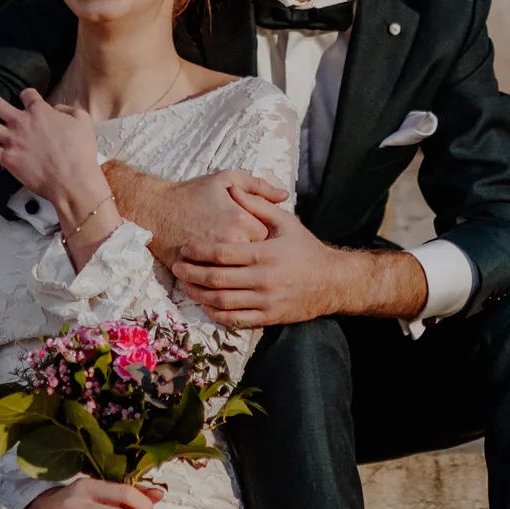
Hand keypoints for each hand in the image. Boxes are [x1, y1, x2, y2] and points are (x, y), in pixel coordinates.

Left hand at [0, 77, 106, 228]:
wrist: (72, 178)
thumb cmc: (80, 152)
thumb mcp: (82, 122)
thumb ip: (68, 110)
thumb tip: (58, 109)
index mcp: (40, 111)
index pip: (28, 95)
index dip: (28, 95)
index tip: (27, 97)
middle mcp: (21, 122)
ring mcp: (12, 140)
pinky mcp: (7, 159)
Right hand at [106, 165, 286, 269]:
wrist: (155, 210)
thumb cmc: (192, 192)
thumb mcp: (226, 178)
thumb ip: (258, 186)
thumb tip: (284, 195)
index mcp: (242, 221)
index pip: (269, 240)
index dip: (266, 240)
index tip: (260, 238)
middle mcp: (231, 243)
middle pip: (258, 262)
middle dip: (256, 261)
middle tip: (252, 256)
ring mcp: (214, 262)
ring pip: (241, 277)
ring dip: (242, 276)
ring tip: (240, 269)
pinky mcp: (199, 274)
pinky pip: (221, 285)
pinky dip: (226, 285)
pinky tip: (225, 278)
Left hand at [175, 195, 425, 328]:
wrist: (333, 282)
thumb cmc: (306, 248)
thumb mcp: (286, 221)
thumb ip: (257, 205)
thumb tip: (232, 189)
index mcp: (266, 254)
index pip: (222, 254)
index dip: (198, 251)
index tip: (185, 248)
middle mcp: (264, 279)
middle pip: (216, 280)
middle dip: (192, 273)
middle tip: (176, 267)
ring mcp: (266, 301)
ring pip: (222, 302)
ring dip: (199, 295)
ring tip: (186, 286)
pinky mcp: (268, 317)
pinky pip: (235, 319)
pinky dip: (215, 313)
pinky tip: (206, 304)